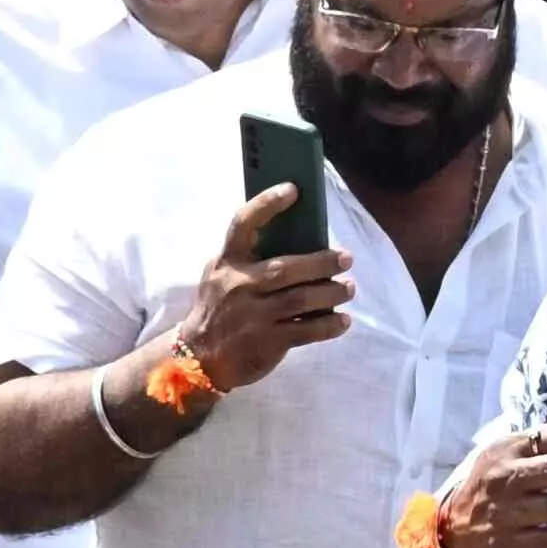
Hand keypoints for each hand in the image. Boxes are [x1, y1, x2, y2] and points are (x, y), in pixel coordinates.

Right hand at [180, 189, 354, 393]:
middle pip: (286, 268)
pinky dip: (328, 326)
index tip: (293, 190)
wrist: (198, 357)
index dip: (267, 204)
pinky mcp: (267, 342)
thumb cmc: (218, 308)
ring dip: (331, 292)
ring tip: (348, 288)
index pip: (243, 224)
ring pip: (301, 299)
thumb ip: (247, 260)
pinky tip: (342, 321)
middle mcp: (239, 286)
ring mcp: (253, 316)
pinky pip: (306, 331)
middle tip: (346, 258)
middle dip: (321, 262)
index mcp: (227, 263)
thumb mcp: (220, 277)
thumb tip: (297, 240)